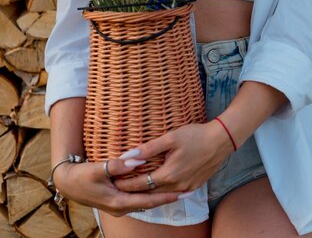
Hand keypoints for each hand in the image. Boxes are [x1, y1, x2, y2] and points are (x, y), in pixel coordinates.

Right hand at [52, 158, 178, 214]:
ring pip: (145, 202)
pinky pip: (138, 199)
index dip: (166, 196)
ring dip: (160, 196)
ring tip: (177, 190)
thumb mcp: (98, 169)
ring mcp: (119, 205)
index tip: (183, 191)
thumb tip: (137, 160)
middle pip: (150, 203)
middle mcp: (121, 207)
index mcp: (118, 201)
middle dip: (168, 197)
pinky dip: (149, 194)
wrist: (67, 183)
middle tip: (187, 191)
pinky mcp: (117, 200)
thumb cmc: (81, 176)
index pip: (149, 201)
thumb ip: (117, 165)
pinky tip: (157, 188)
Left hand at [113, 121, 233, 193]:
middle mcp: (177, 185)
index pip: (141, 184)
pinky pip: (174, 192)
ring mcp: (187, 187)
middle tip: (118, 185)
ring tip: (134, 187)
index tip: (113, 181)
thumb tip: (128, 156)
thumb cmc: (195, 135)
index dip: (125, 183)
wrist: (221, 140)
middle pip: (150, 193)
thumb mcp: (171, 137)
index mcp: (169, 175)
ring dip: (148, 191)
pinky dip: (162, 190)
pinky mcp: (194, 185)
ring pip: (162, 194)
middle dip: (133, 190)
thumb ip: (149, 148)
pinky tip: (157, 186)